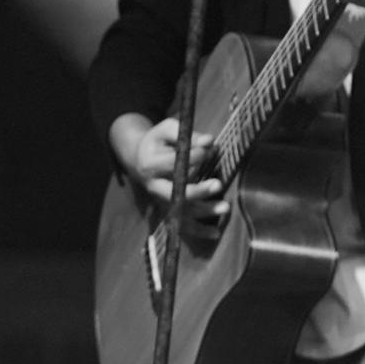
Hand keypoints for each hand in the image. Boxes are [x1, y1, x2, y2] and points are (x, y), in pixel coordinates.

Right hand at [117, 116, 231, 245]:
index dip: (192, 157)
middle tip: (218, 184)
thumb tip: (209, 141)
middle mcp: (153, 186)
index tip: (208, 150)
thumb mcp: (166, 130)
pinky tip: (216, 233)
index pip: (171, 163)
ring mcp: (160, 201)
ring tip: (225, 207)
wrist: (139, 159)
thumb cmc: (157, 142)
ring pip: (181, 212)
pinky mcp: (167, 210)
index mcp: (150, 164)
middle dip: (197, 191)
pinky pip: (182, 225)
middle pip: (174, 193)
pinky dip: (199, 231)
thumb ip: (187, 135)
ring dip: (204, 212)